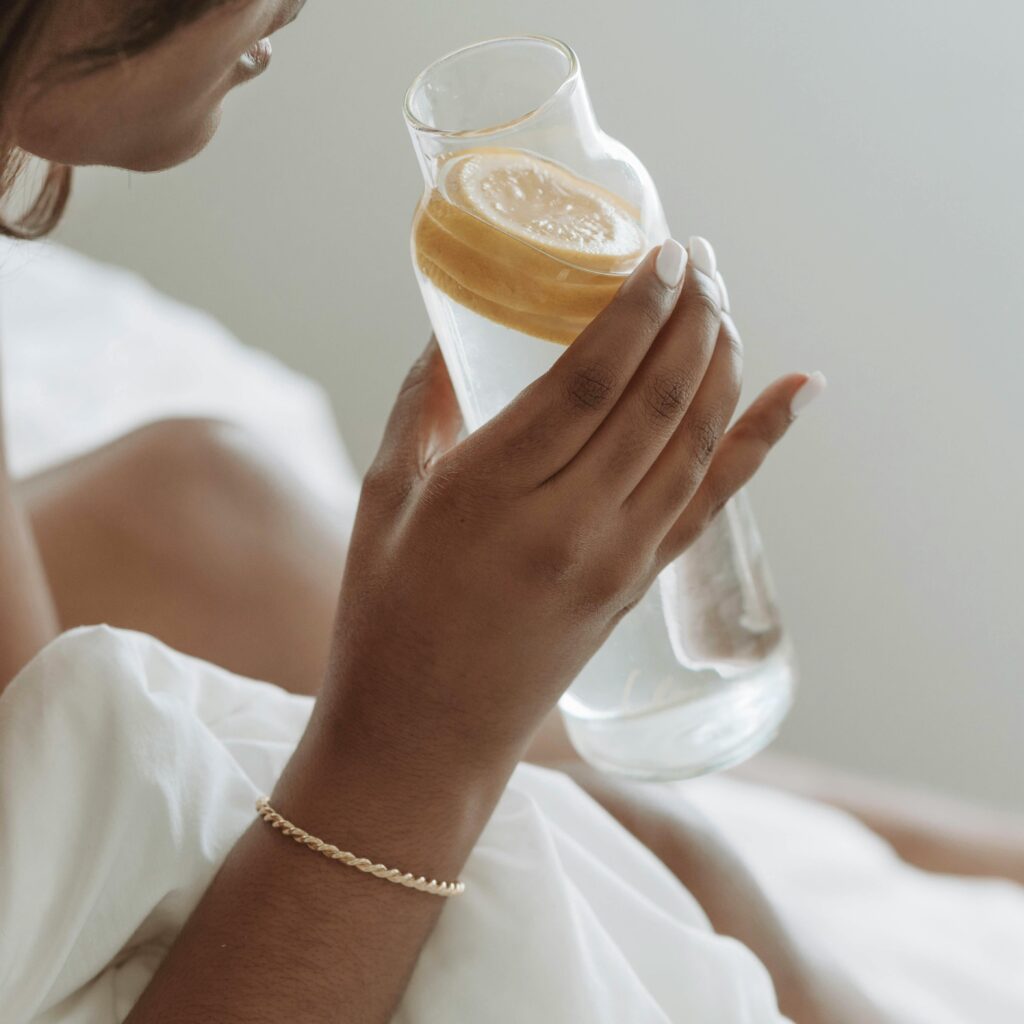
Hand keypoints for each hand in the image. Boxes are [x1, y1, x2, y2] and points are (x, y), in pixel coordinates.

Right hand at [324, 243, 810, 770]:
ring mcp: (615, 560)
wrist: (425, 738)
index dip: (635, 308)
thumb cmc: (386, 619)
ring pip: (695, 439)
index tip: (662, 252)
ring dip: (721, 359)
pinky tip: (800, 390)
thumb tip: (450, 333)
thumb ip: (423, 408)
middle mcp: (569, 523)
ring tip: (723, 301)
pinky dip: (762, 441)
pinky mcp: (636, 588)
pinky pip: (712, 501)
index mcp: (491, 491)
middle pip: (657, 397)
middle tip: (698, 257)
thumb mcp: (384, 501)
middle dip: (689, 314)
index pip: (589, 378)